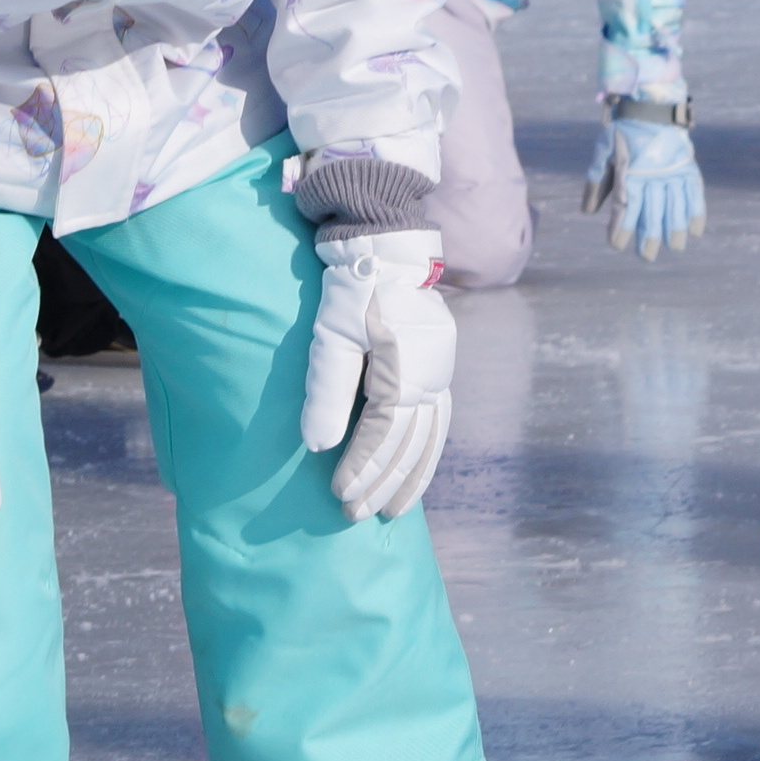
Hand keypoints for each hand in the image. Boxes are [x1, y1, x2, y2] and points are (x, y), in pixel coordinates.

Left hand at [299, 229, 453, 520]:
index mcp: (405, 368)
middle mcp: (432, 374)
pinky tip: (415, 473)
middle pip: (410, 443)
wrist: (387, 244)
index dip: (361, 467)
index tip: (339, 495)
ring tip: (392, 511)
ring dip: (411, 477)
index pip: (383, 433)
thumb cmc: (352, 287)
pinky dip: (426, 453)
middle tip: (357, 515)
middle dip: (383, 483)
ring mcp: (441, 370)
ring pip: (431, 437)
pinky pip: (439, 421)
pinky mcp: (440, 365)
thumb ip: (326, 391)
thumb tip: (317, 446)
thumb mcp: (330, 336)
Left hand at [585, 105, 703, 260]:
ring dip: (675, 228)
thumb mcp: (603, 150)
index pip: (626, 207)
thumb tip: (588, 211)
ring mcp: (672, 171)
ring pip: (675, 206)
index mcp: (630, 172)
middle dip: (648, 236)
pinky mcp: (687, 166)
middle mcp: (653, 175)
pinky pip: (694, 193)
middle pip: (652, 212)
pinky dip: (696, 211)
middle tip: (646, 256)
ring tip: (675, 247)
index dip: (621, 227)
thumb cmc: (623, 129)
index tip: (617, 244)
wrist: (651, 104)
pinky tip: (696, 230)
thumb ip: (596, 181)